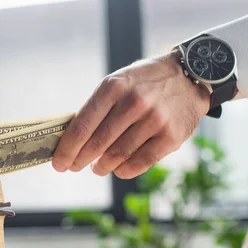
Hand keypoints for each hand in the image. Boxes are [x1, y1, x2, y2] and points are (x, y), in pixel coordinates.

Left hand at [52, 50, 210, 178]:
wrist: (189, 77)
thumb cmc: (142, 84)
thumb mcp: (116, 84)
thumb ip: (95, 110)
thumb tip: (69, 142)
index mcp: (113, 88)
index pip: (82, 126)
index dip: (67, 149)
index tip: (58, 163)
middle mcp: (134, 103)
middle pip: (97, 144)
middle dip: (79, 160)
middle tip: (73, 167)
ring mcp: (154, 120)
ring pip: (117, 156)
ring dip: (101, 167)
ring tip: (96, 168)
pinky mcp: (171, 137)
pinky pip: (139, 163)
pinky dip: (123, 171)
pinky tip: (117, 169)